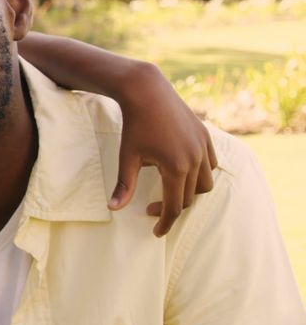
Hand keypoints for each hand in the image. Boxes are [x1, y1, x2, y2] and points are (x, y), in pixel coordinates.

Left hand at [109, 62, 217, 236]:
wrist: (147, 91)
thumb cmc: (134, 125)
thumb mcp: (127, 157)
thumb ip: (124, 186)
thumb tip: (113, 209)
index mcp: (177, 168)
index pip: (175, 206)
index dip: (165, 222)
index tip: (156, 232)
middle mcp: (196, 159)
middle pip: (190, 197)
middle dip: (172, 208)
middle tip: (150, 209)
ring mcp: (204, 146)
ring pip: (206, 183)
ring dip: (190, 192)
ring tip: (170, 192)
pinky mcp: (206, 136)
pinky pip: (211, 164)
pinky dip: (202, 174)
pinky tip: (183, 174)